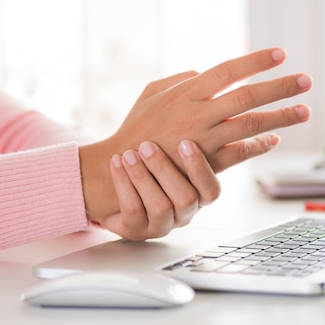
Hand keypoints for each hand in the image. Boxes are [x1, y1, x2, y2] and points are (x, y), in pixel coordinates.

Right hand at [79, 47, 311, 219]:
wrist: (125, 167)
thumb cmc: (138, 125)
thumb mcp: (152, 92)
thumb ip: (182, 77)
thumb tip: (205, 71)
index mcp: (186, 92)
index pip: (228, 71)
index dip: (255, 61)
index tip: (281, 54)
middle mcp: (199, 114)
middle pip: (248, 97)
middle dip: (280, 87)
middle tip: (306, 81)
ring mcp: (205, 140)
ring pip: (250, 125)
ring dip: (281, 118)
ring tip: (304, 111)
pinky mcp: (206, 163)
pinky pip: (241, 153)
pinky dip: (259, 146)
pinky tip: (274, 140)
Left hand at [94, 139, 242, 239]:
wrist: (113, 184)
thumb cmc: (150, 160)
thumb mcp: (173, 149)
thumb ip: (191, 128)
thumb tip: (203, 94)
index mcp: (198, 194)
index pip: (211, 189)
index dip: (200, 168)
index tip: (185, 142)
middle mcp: (184, 212)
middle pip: (186, 198)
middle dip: (165, 170)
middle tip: (148, 146)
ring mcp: (161, 224)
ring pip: (160, 207)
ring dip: (142, 177)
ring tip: (128, 154)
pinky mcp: (136, 230)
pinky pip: (133, 211)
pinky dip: (124, 185)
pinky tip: (116, 164)